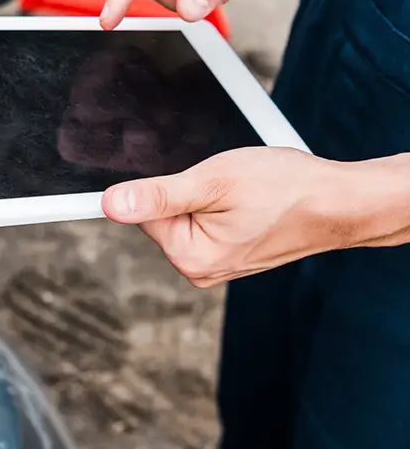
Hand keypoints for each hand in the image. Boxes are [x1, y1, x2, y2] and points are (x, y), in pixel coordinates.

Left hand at [101, 148, 409, 287]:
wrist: (337, 202)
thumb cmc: (286, 189)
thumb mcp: (213, 182)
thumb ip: (158, 196)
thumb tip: (110, 205)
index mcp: (190, 258)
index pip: (144, 214)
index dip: (163, 186)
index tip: (188, 178)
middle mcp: (200, 269)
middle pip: (164, 216)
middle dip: (187, 190)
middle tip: (225, 181)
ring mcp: (216, 265)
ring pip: (187, 215)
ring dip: (206, 195)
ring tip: (241, 191)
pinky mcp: (229, 254)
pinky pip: (207, 222)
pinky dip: (219, 204)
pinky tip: (245, 200)